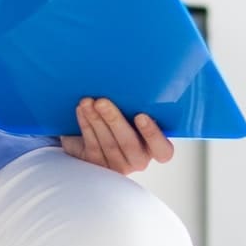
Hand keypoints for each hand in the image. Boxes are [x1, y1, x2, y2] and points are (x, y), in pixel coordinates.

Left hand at [60, 97, 174, 173]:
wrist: (98, 133)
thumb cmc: (125, 118)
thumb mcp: (134, 112)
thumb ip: (138, 105)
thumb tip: (132, 80)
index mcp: (154, 148)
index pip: (163, 150)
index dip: (153, 134)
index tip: (140, 115)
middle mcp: (138, 159)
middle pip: (129, 144)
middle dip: (114, 120)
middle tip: (102, 102)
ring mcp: (117, 165)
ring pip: (107, 144)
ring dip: (95, 120)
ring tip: (87, 102)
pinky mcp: (97, 165)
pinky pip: (91, 145)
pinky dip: (86, 125)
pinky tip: (82, 110)